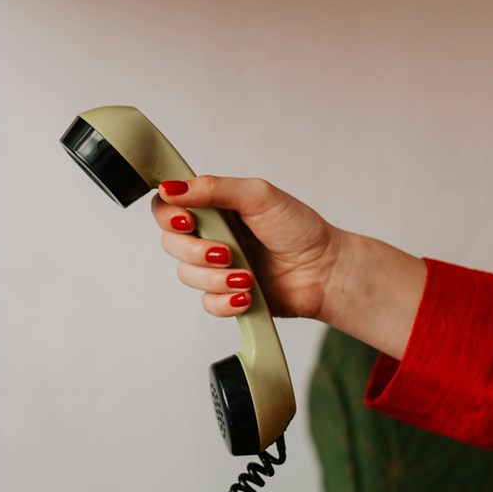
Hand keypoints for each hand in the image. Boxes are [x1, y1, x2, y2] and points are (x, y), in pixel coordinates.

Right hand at [152, 175, 426, 359]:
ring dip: (216, 278)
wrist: (325, 270)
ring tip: (247, 276)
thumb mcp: (258, 195)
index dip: (169, 216)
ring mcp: (216, 267)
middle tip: (226, 251)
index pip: (167, 208)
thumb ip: (213, 188)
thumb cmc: (298, 228)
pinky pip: (207, 303)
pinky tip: (248, 294)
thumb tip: (171, 188)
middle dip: (196, 251)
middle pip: (171, 244)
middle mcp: (209, 235)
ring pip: (187, 275)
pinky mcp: (227, 295)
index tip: (188, 221)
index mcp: (213, 207)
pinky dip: (226, 300)